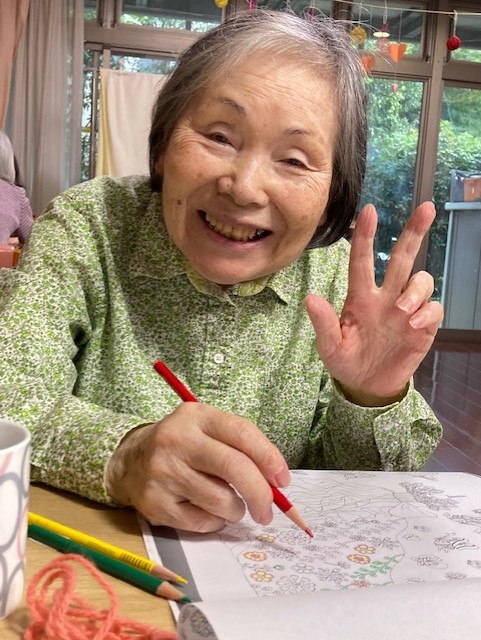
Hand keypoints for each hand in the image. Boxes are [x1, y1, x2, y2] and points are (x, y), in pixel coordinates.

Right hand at [106, 402, 289, 531]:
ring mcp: (164, 473)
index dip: (270, 458)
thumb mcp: (206, 429)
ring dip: (236, 509)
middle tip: (269, 510)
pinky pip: (203, 522)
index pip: (242, 433)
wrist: (129, 460)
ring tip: (229, 504)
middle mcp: (177, 441)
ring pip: (222, 501)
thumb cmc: (182, 445)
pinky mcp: (156, 504)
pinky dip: (215, 521)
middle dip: (261, 493)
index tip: (282, 480)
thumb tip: (276, 481)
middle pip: (235, 468)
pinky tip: (205, 509)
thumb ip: (241, 446)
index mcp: (196, 416)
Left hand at [305, 201, 443, 406]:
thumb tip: (310, 298)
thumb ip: (323, 324)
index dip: (366, 236)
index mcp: (360, 297)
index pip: (362, 261)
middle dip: (413, 232)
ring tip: (403, 309)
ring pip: (420, 279)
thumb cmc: (346, 361)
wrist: (367, 386)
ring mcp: (406, 309)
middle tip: (425, 208)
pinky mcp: (423, 326)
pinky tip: (415, 325)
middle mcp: (385, 296)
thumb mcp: (330, 346)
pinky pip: (434, 308)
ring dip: (416, 288)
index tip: (368, 211)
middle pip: (402, 258)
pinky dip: (428, 312)